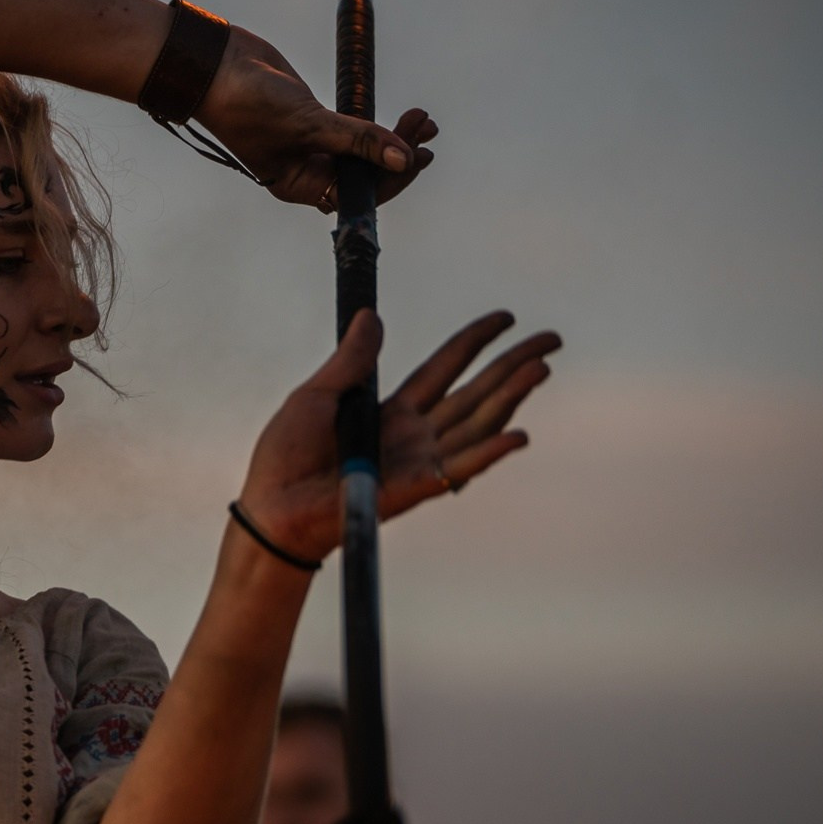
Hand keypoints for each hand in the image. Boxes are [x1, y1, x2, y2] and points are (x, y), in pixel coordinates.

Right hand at [195, 29, 438, 210]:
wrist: (215, 63)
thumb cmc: (246, 103)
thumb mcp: (309, 124)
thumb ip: (357, 140)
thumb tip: (402, 159)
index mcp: (299, 185)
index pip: (355, 193)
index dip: (389, 179)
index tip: (417, 157)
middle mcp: (307, 170)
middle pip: (364, 173)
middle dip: (398, 154)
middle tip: (426, 131)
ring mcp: (312, 144)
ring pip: (363, 149)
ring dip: (394, 136)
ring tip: (422, 119)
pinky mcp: (315, 117)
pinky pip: (355, 127)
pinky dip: (378, 121)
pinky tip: (401, 116)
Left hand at [238, 310, 558, 562]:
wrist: (270, 508)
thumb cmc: (286, 457)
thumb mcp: (316, 396)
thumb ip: (351, 361)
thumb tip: (370, 316)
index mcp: (392, 411)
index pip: (444, 369)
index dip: (474, 342)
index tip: (505, 317)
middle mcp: (414, 435)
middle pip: (475, 393)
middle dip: (514, 366)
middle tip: (552, 339)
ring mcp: (418, 462)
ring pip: (477, 425)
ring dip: (511, 398)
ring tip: (541, 369)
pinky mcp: (413, 489)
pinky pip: (458, 470)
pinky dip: (489, 454)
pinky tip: (518, 435)